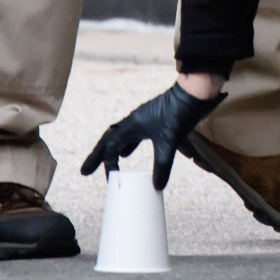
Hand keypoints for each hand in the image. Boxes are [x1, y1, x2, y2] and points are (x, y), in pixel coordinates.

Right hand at [80, 82, 224, 189]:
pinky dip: (128, 145)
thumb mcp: (170, 141)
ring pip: (121, 137)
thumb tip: (157, 187)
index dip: (108, 165)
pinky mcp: (154, 120)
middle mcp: (134, 121)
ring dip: (112, 150)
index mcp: (132, 125)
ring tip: (108, 162)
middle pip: (109, 140)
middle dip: (98, 157)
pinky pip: (134, 135)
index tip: (111, 181)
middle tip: (85, 171)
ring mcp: (144, 120)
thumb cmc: (180, 112)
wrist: (194, 92)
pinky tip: (129, 151)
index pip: (111, 147)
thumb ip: (163, 165)